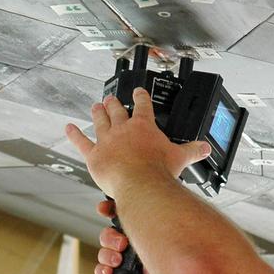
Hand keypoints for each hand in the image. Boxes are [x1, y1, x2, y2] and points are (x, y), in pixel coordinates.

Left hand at [65, 87, 210, 198]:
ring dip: (98, 112)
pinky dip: (74, 135)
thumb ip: (193, 151)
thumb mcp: (181, 158)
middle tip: (111, 98)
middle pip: (117, 111)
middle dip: (114, 103)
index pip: (143, 105)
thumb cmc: (159, 172)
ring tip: (96, 106)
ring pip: (100, 121)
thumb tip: (206, 149)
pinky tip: (68, 128)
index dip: (140, 96)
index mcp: (144, 126)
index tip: (138, 91)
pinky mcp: (94, 155)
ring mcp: (107, 140)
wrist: (140, 183)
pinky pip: (82, 142)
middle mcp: (124, 129)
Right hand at [94, 200, 162, 273]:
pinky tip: (110, 272)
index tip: (104, 209)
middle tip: (122, 243)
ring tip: (118, 260)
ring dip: (107, 254)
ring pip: (104, 253)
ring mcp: (124, 266)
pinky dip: (103, 271)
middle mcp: (133, 249)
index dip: (110, 210)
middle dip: (110, 237)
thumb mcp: (163, 240)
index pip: (124, 218)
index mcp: (144, 234)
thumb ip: (150, 225)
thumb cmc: (176, 268)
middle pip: (109, 235)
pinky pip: (102, 273)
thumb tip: (135, 209)